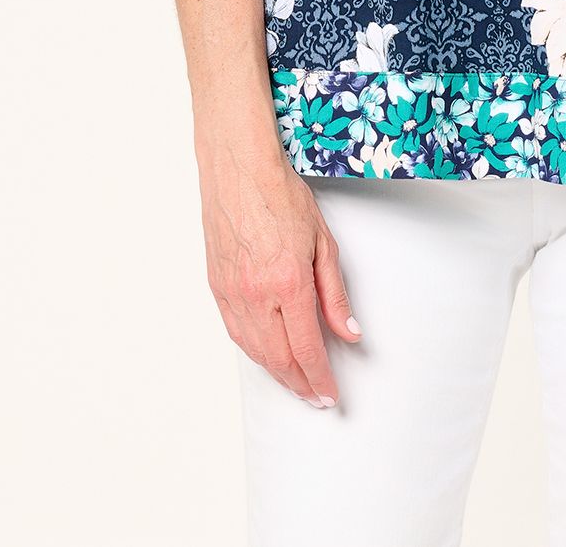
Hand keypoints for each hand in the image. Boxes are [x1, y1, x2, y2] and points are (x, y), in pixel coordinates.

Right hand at [200, 148, 361, 408]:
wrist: (239, 168)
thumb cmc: (280, 194)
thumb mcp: (323, 241)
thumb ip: (335, 294)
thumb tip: (348, 332)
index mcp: (288, 282)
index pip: (306, 348)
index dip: (319, 377)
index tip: (329, 394)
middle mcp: (256, 294)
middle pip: (278, 358)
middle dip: (299, 384)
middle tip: (315, 396)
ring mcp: (232, 292)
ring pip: (254, 350)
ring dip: (276, 373)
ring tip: (295, 382)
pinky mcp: (217, 286)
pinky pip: (236, 332)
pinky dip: (253, 351)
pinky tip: (266, 355)